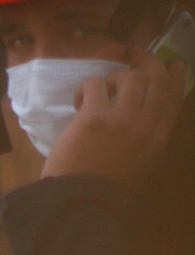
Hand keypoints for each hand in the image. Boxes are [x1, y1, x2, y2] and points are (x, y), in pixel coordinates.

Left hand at [43, 49, 185, 185]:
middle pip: (157, 79)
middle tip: (133, 53)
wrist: (80, 201)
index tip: (172, 63)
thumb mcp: (140, 162)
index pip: (174, 97)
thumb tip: (141, 111)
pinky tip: (79, 103)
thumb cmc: (105, 186)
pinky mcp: (95, 117)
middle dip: (147, 60)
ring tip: (100, 92)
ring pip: (129, 76)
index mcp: (160, 138)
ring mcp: (122, 120)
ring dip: (114, 77)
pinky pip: (95, 84)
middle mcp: (147, 126)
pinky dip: (85, 88)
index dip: (174, 75)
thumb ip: (145, 137)